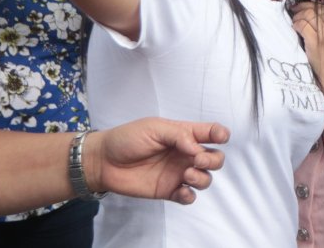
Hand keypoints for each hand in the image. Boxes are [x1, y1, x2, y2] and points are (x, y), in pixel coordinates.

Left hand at [87, 118, 228, 204]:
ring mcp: (178, 173)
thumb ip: (178, 135)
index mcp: (184, 135)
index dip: (221, 134)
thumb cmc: (127, 139)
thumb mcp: (154, 128)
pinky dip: (190, 195)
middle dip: (213, 159)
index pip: (212, 133)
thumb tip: (197, 148)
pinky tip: (180, 191)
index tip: (219, 137)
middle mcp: (185, 154)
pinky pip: (189, 196)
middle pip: (215, 158)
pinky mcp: (168, 190)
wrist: (103, 161)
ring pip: (206, 178)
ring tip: (185, 175)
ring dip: (202, 178)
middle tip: (196, 160)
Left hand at [292, 1, 323, 99]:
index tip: (301, 6)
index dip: (310, 4)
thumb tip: (308, 9)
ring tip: (294, 23)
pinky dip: (296, 25)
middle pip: (316, 9)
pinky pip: (302, 25)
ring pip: (308, 15)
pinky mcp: (315, 43)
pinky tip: (294, 29)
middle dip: (302, 8)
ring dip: (297, 17)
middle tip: (294, 12)